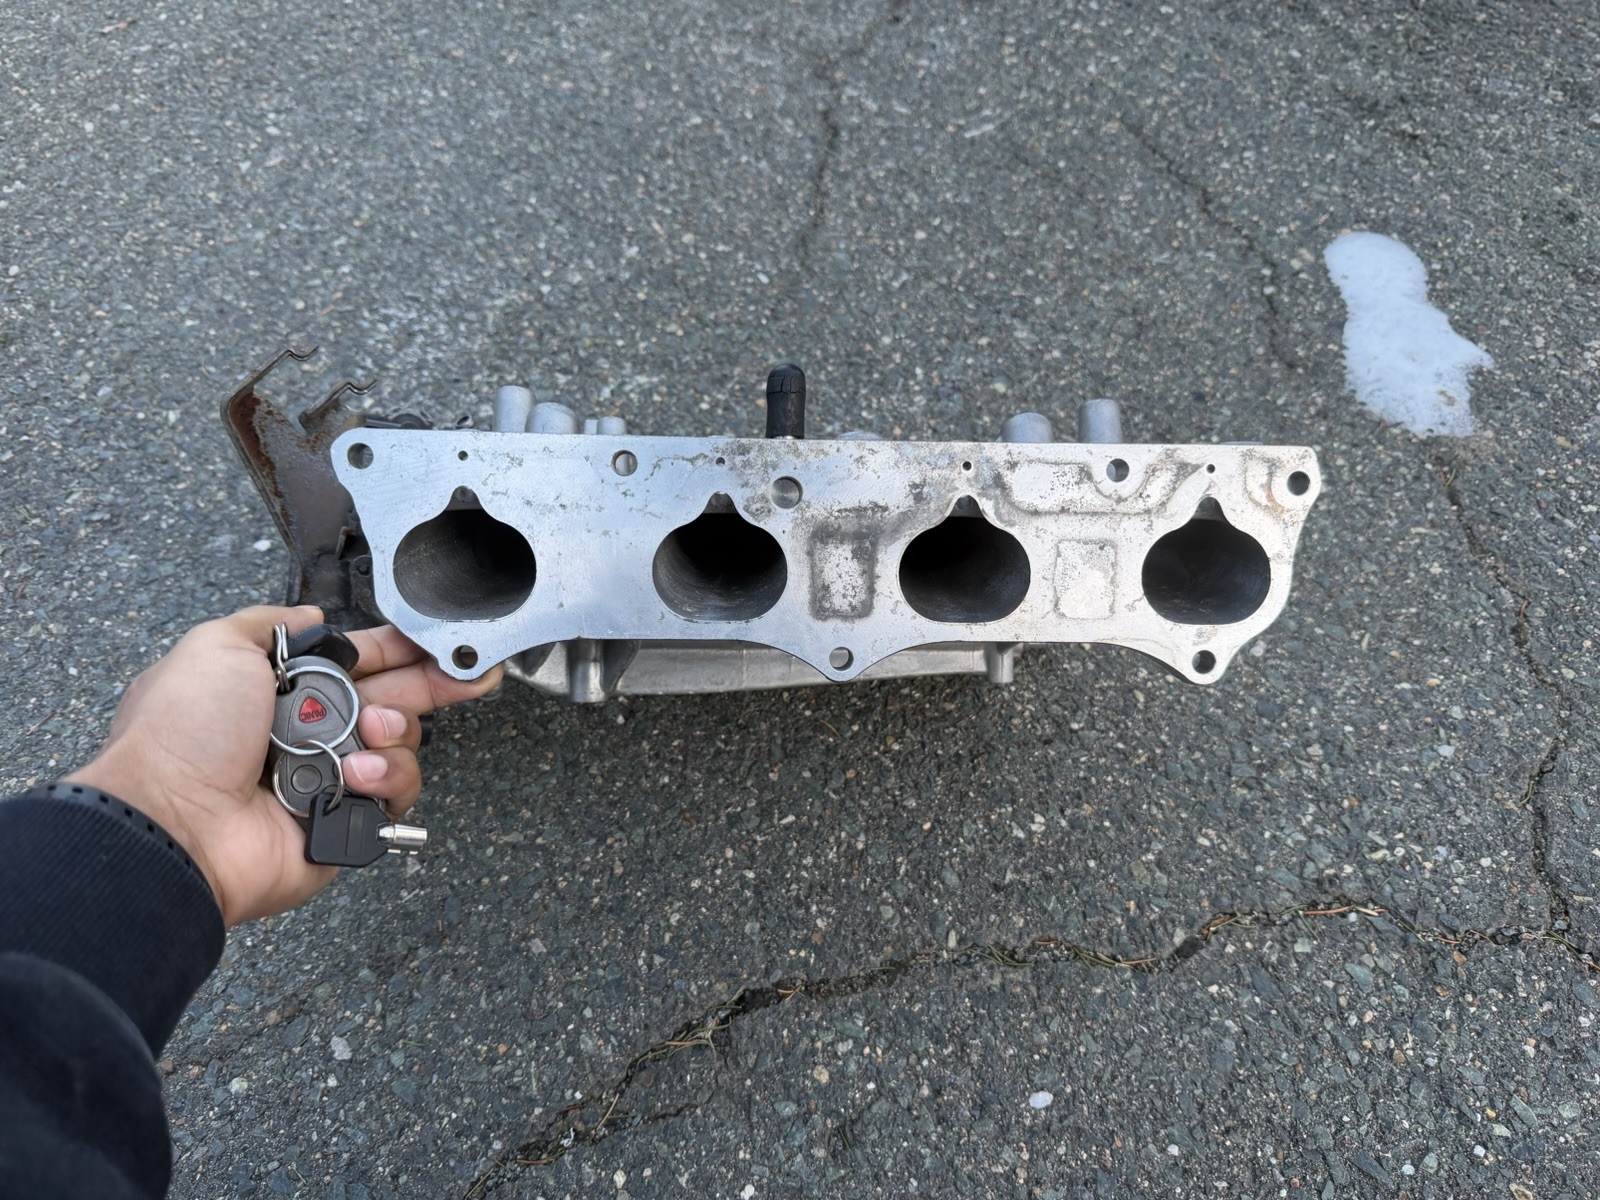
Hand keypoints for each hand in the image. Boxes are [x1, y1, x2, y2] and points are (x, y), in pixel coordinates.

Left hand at [67, 605, 501, 925]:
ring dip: (394, 730)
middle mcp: (309, 733)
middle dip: (430, 684)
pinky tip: (356, 774)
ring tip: (369, 732)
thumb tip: (310, 613)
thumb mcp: (215, 646)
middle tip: (469, 676)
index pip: (357, 661)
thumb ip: (270, 621)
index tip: (435, 640)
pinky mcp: (346, 823)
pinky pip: (395, 795)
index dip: (397, 649)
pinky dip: (385, 779)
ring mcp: (329, 779)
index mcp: (281, 689)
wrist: (174, 823)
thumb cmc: (184, 735)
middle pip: (391, 699)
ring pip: (400, 745)